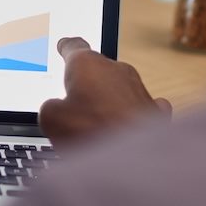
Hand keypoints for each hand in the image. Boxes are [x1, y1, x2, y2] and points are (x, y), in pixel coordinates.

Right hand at [38, 37, 170, 145]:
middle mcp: (116, 69)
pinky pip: (138, 107)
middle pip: (96, 72)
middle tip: (74, 111)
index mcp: (87, 63)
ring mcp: (138, 88)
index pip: (74, 47)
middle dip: (87, 88)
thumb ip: (51, 108)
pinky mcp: (154, 109)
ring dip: (107, 105)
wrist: (136, 159)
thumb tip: (56, 111)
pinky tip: (126, 131)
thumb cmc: (95, 133)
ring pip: (118, 90)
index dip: (66, 48)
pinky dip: (130, 117)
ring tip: (96, 131)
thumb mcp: (52, 120)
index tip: (64, 45)